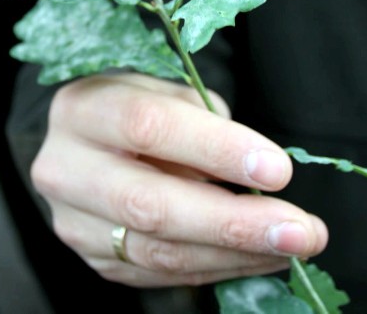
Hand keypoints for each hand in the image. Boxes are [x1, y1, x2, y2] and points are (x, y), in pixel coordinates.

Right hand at [30, 72, 327, 286]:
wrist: (87, 144)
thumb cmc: (138, 107)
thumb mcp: (167, 92)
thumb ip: (205, 123)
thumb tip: (260, 175)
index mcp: (82, 110)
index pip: (148, 127)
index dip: (215, 149)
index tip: (277, 170)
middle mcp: (65, 170)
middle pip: (151, 204)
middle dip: (234, 222)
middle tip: (301, 230)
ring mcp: (75, 223)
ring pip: (159, 251)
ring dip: (237, 254)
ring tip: (294, 246)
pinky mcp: (96, 259)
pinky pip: (162, 274)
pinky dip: (219, 267)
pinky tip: (261, 256)